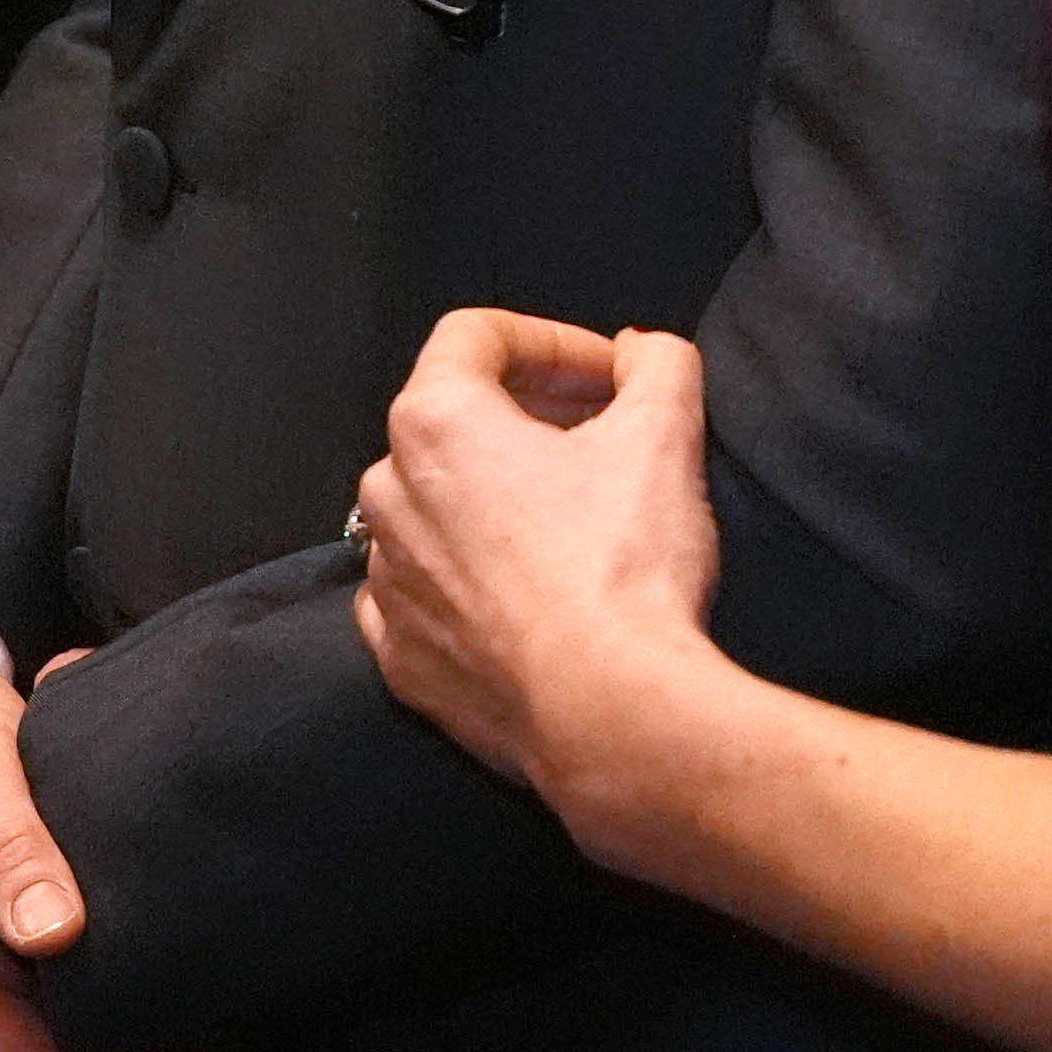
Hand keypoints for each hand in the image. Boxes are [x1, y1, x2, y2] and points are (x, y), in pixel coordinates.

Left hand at [351, 311, 724, 809]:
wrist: (610, 715)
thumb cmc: (624, 570)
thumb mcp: (664, 433)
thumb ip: (656, 364)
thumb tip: (643, 353)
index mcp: (434, 424)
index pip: (477, 336)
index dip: (554, 341)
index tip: (609, 376)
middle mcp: (388, 495)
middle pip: (454, 422)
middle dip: (530, 418)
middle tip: (604, 440)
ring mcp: (388, 583)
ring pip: (437, 510)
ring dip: (499, 501)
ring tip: (576, 522)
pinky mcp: (403, 658)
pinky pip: (427, 595)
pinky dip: (472, 582)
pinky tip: (532, 594)